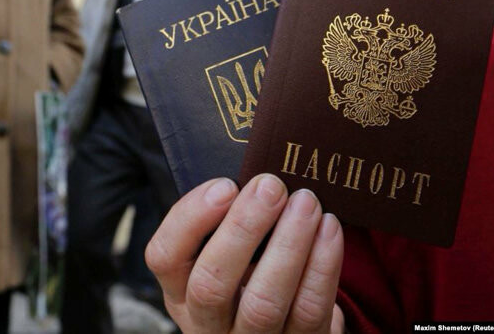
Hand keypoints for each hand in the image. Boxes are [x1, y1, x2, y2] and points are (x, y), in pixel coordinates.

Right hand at [145, 174, 344, 332]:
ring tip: (306, 202)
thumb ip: (225, 222)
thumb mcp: (223, 252)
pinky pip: (309, 310)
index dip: (191, 219)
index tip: (225, 185)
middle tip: (271, 186)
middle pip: (211, 284)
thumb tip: (254, 175)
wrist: (287, 328)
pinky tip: (329, 229)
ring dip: (288, 245)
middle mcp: (205, 323)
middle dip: (243, 229)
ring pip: (263, 302)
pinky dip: (322, 266)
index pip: (164, 257)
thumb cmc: (250, 274)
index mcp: (179, 290)